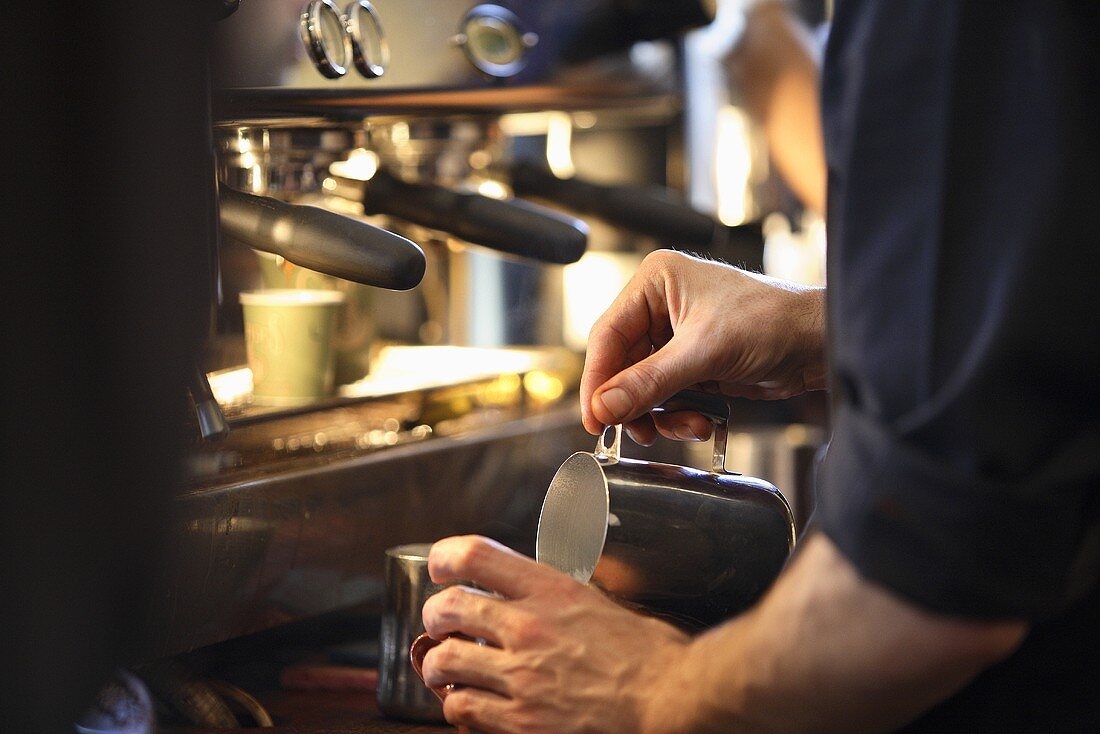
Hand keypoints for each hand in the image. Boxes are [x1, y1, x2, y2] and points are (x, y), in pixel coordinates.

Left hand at [420, 536, 690, 733]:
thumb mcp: (600, 602)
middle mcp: (528, 627)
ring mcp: (521, 676)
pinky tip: (466, 702)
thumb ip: (558, 595)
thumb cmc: (649, 655)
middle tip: (438, 623)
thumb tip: (532, 592)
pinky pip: (462, 709)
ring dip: (438, 664)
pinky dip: (456, 705)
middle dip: (434, 615)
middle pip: (448, 607)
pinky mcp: (520, 721)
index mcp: (550, 589)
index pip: (475, 555)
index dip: (446, 557)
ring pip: (444, 660)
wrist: (670, 700)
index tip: (440, 567)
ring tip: (443, 667)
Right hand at [581, 250, 824, 444]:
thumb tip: (604, 406)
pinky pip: (667, 396)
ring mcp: (676, 336)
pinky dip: (678, 414)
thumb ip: (650, 382)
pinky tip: (701, 421)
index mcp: (655, 281)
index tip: (594, 416)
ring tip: (687, 424)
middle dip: (634, 402)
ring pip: (643, 386)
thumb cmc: (773, 320)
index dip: (597, 380)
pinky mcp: (692, 363)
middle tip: (636, 431)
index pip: (607, 335)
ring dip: (660, 413)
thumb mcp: (705, 352)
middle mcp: (660, 305)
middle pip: (622, 365)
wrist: (818, 342)